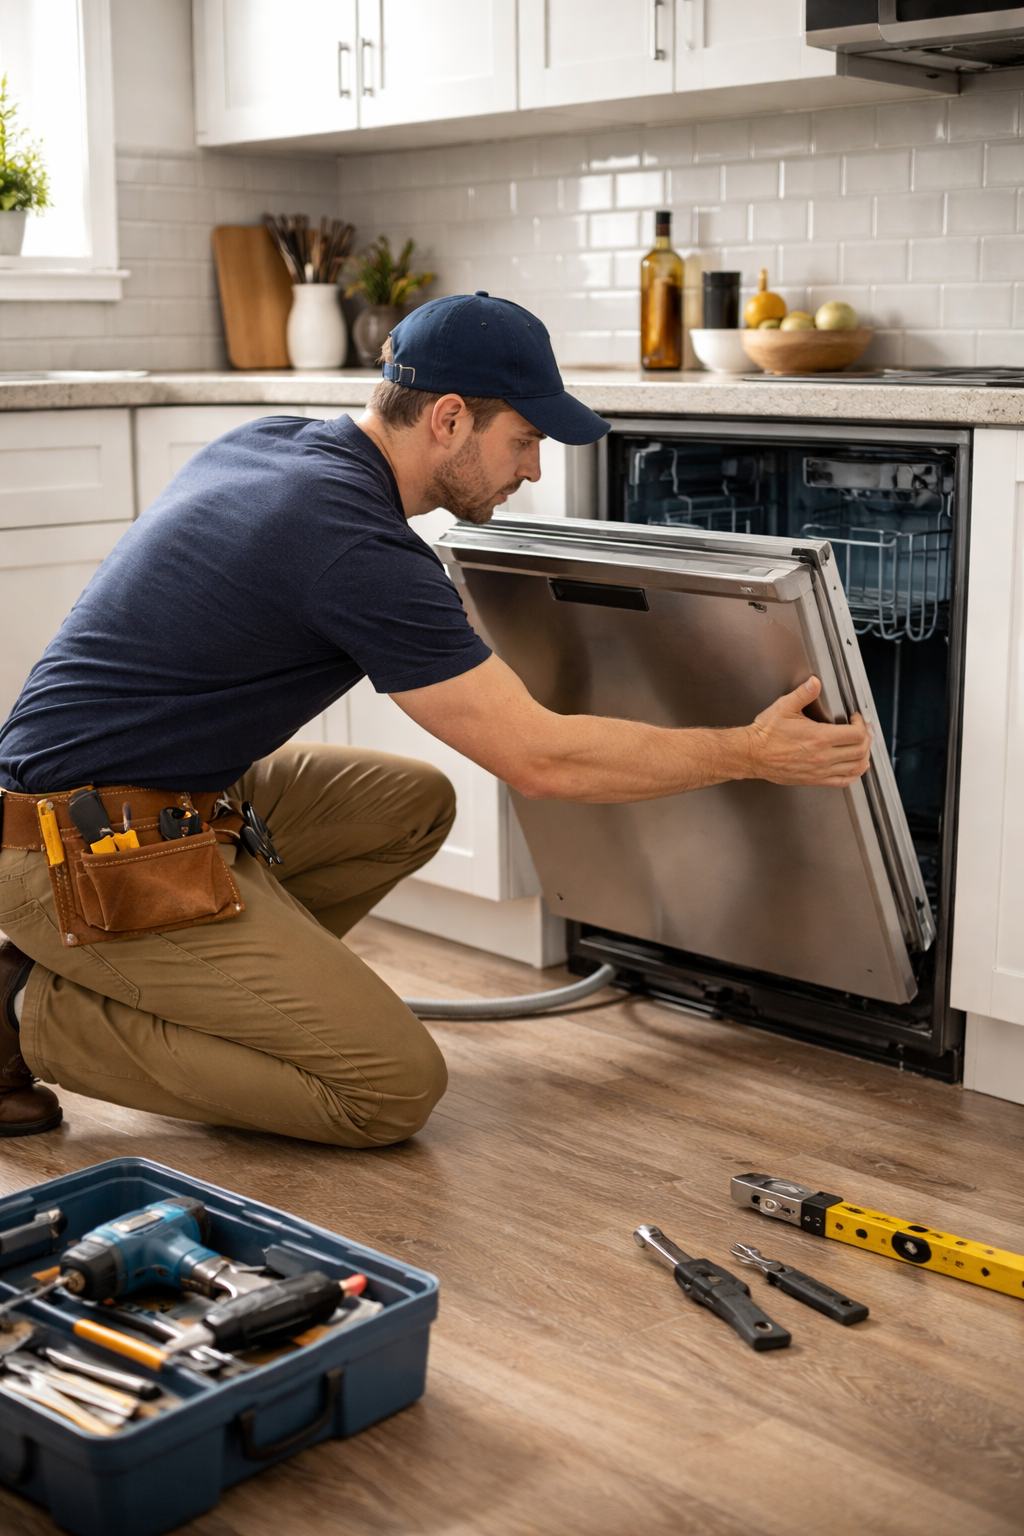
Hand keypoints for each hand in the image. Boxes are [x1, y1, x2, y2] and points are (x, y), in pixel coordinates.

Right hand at [743, 676, 872, 788]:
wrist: (752, 754)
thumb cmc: (766, 733)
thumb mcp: (784, 707)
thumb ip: (803, 693)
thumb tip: (814, 682)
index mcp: (819, 737)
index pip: (856, 734)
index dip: (862, 725)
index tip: (856, 718)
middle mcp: (823, 756)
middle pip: (859, 751)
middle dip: (866, 739)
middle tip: (863, 731)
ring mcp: (820, 770)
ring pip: (855, 768)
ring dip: (864, 757)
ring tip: (863, 747)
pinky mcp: (814, 779)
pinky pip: (843, 781)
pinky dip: (854, 774)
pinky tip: (854, 767)